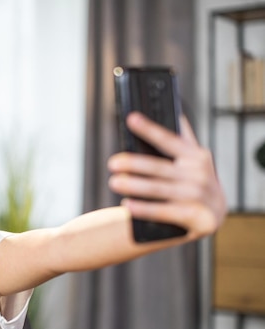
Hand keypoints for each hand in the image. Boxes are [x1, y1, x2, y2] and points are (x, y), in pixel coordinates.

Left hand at [107, 112, 226, 239]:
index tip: (131, 118)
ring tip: (114, 182)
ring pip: (158, 188)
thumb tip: (175, 113)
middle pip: (158, 167)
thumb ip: (184, 139)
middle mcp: (198, 173)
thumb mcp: (194, 160)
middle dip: (133, 164)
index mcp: (195, 155)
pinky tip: (128, 205)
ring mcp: (197, 195)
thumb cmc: (196, 183)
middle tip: (112, 163)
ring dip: (134, 186)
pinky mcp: (196, 215)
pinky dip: (144, 208)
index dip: (149, 129)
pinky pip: (164, 211)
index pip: (168, 140)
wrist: (215, 215)